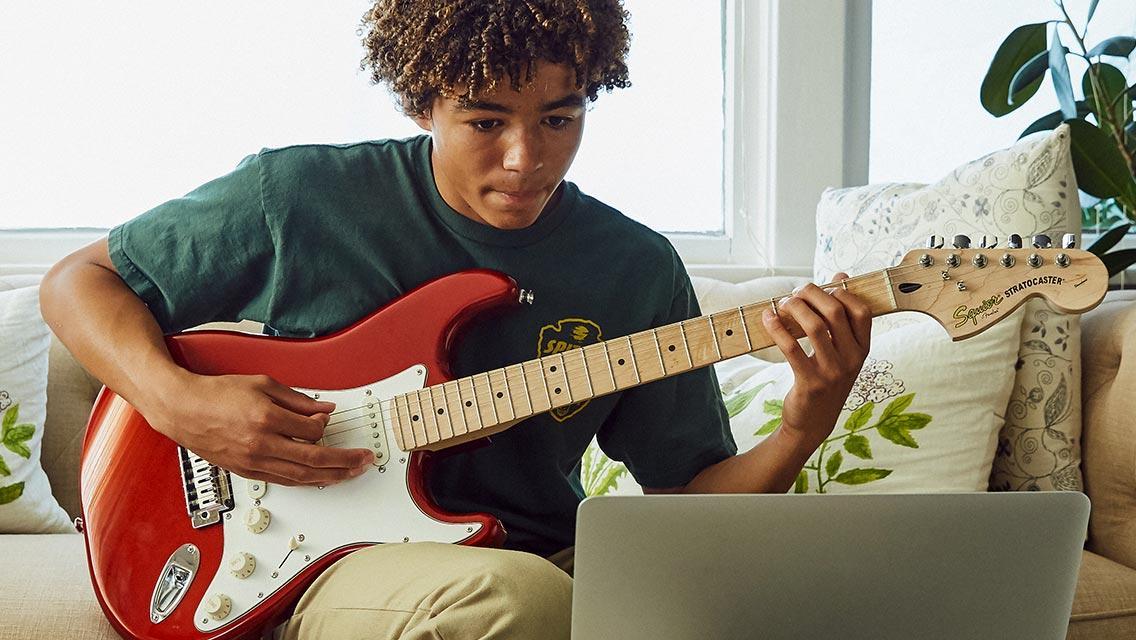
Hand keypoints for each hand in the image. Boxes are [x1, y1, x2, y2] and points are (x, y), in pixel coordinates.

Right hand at [142, 372, 374, 486]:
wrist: (183, 409)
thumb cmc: (218, 394)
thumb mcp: (262, 384)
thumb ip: (298, 399)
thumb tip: (325, 410)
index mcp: (267, 419)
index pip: (312, 430)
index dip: (326, 426)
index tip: (328, 421)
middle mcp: (262, 445)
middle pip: (314, 461)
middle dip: (345, 462)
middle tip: (365, 461)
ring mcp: (254, 462)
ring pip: (302, 477)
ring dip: (332, 477)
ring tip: (351, 474)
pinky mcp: (248, 472)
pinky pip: (284, 481)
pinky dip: (306, 481)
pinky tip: (321, 479)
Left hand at [760, 272, 871, 447]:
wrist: (813, 422)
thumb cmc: (826, 379)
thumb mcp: (841, 350)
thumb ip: (841, 315)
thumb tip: (840, 276)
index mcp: (863, 349)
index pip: (861, 311)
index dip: (841, 292)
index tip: (823, 287)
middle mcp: (852, 360)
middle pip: (835, 313)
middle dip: (812, 294)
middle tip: (795, 292)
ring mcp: (833, 372)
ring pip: (815, 327)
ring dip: (795, 308)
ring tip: (782, 303)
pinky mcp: (811, 383)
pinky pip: (792, 348)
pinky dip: (777, 328)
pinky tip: (768, 318)